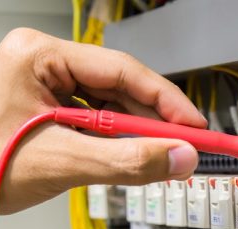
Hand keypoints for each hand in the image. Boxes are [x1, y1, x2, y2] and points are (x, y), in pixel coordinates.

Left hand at [0, 28, 206, 213]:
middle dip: (155, 122)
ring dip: (137, 134)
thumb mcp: (61, 162)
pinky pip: (96, 120)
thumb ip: (127, 162)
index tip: (197, 127)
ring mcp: (44, 86)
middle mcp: (43, 63)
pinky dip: (117, 142)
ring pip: (112, 106)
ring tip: (160, 157)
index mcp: (39, 56)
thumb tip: (180, 158)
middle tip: (187, 148)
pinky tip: (131, 157)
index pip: (123, 70)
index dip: (168, 101)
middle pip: (121, 87)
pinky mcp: (48, 109)